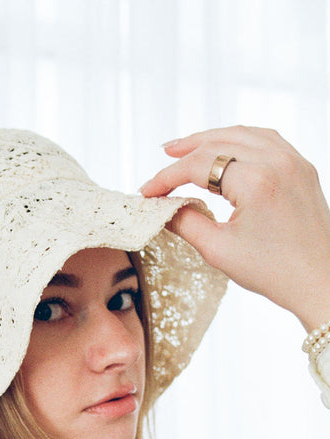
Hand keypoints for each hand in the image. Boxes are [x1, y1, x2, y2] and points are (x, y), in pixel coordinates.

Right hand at [140, 126, 329, 330]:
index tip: (148, 191)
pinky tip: (224, 148)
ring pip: (244, 133)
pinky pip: (266, 140)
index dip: (167, 177)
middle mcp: (277, 162)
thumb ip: (185, 222)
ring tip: (187, 147)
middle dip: (187, 149)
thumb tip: (164, 206)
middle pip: (220, 140)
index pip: (198, 166)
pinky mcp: (302, 167)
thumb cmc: (273, 272)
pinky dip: (240, 140)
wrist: (319, 281)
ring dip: (212, 138)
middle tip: (163, 155)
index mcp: (256, 181)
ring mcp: (294, 161)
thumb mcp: (219, 250)